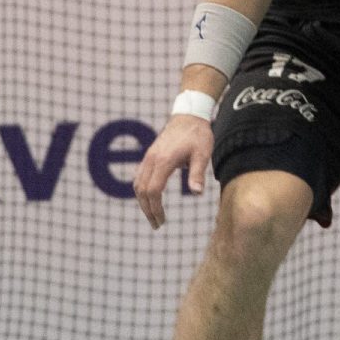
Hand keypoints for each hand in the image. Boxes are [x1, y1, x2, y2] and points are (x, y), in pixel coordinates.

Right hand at [133, 113, 213, 228]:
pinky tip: (149, 199)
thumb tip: (196, 193)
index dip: (155, 208)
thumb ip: (197, 173)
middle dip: (147, 210)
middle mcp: (151, 160)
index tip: (162, 221)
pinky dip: (141, 191)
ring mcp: (148, 157)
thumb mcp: (203, 154)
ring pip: (137, 185)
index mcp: (164, 161)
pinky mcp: (149, 156)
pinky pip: (139, 177)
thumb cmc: (198, 135)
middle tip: (157, 224)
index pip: (153, 191)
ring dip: (143, 202)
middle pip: (142, 191)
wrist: (188, 115)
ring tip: (153, 215)